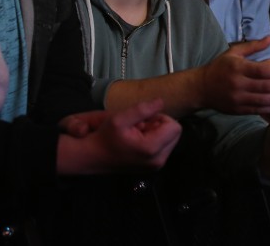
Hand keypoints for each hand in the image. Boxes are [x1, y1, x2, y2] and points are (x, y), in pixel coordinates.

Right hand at [58, 99, 181, 174]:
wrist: (94, 157)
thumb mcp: (121, 118)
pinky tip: (139, 140)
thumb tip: (162, 102)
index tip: (143, 120)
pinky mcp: (154, 166)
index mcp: (151, 149)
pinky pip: (164, 146)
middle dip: (159, 125)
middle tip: (140, 126)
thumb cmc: (105, 137)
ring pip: (170, 139)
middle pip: (175, 133)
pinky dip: (155, 140)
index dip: (160, 118)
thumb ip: (143, 109)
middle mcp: (158, 160)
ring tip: (138, 133)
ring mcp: (157, 165)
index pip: (174, 126)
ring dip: (157, 132)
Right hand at [200, 36, 269, 114]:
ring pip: (265, 100)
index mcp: (238, 68)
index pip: (262, 71)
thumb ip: (253, 46)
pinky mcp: (239, 110)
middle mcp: (238, 84)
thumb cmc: (220, 67)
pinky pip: (260, 110)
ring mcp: (238, 99)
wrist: (201, 88)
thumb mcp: (233, 52)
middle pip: (267, 87)